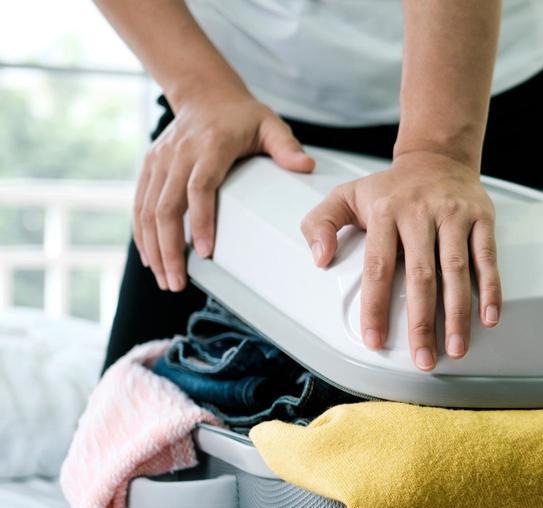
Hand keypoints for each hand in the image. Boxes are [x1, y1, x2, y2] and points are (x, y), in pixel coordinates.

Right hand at [134, 93, 313, 290]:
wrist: (203, 93)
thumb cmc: (241, 115)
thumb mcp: (269, 124)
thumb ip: (286, 146)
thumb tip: (306, 166)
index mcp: (210, 146)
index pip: (199, 188)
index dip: (199, 221)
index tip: (204, 252)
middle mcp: (178, 154)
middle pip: (166, 206)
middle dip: (170, 248)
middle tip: (179, 281)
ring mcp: (160, 161)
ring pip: (147, 210)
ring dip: (154, 248)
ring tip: (166, 280)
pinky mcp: (149, 167)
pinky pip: (139, 204)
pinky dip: (142, 234)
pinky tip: (152, 260)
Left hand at [300, 151, 500, 370]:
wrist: (438, 156)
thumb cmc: (392, 188)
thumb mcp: (347, 195)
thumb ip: (320, 223)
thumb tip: (319, 259)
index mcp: (384, 212)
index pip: (378, 266)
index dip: (377, 306)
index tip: (376, 340)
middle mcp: (419, 213)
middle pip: (421, 275)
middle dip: (422, 322)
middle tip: (424, 359)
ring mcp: (453, 215)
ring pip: (456, 270)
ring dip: (458, 313)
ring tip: (456, 348)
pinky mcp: (481, 218)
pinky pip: (486, 257)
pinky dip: (490, 288)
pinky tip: (488, 317)